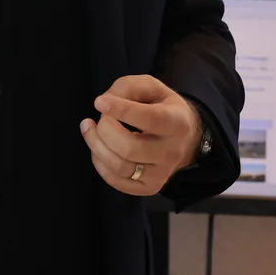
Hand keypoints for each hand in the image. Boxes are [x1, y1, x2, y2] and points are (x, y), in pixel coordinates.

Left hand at [78, 75, 203, 196]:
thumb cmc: (161, 107)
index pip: (149, 119)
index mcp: (176, 122)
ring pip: (121, 167)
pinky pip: (117, 181)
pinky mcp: (151, 187)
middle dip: (105, 130)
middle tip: (99, 118)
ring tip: (90, 129)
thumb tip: (103, 103)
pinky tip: (99, 148)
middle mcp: (172, 151)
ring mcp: (162, 173)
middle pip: (130, 148)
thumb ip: (127, 87)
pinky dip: (100, 163)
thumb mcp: (151, 87)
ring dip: (96, 146)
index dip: (121, 110)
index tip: (99, 102)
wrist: (185, 137)